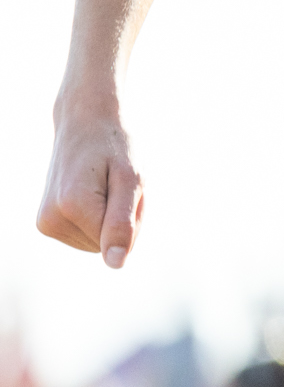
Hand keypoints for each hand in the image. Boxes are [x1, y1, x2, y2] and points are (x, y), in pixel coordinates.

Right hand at [38, 99, 142, 268]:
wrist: (84, 122)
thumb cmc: (115, 147)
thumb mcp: (131, 180)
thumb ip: (123, 223)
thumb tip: (115, 265)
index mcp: (72, 207)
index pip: (121, 239)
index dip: (135, 215)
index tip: (127, 184)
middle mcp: (51, 220)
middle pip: (106, 243)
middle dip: (123, 218)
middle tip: (117, 182)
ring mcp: (45, 224)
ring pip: (97, 243)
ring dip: (111, 218)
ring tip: (105, 185)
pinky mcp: (46, 224)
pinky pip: (87, 237)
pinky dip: (98, 219)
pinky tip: (93, 192)